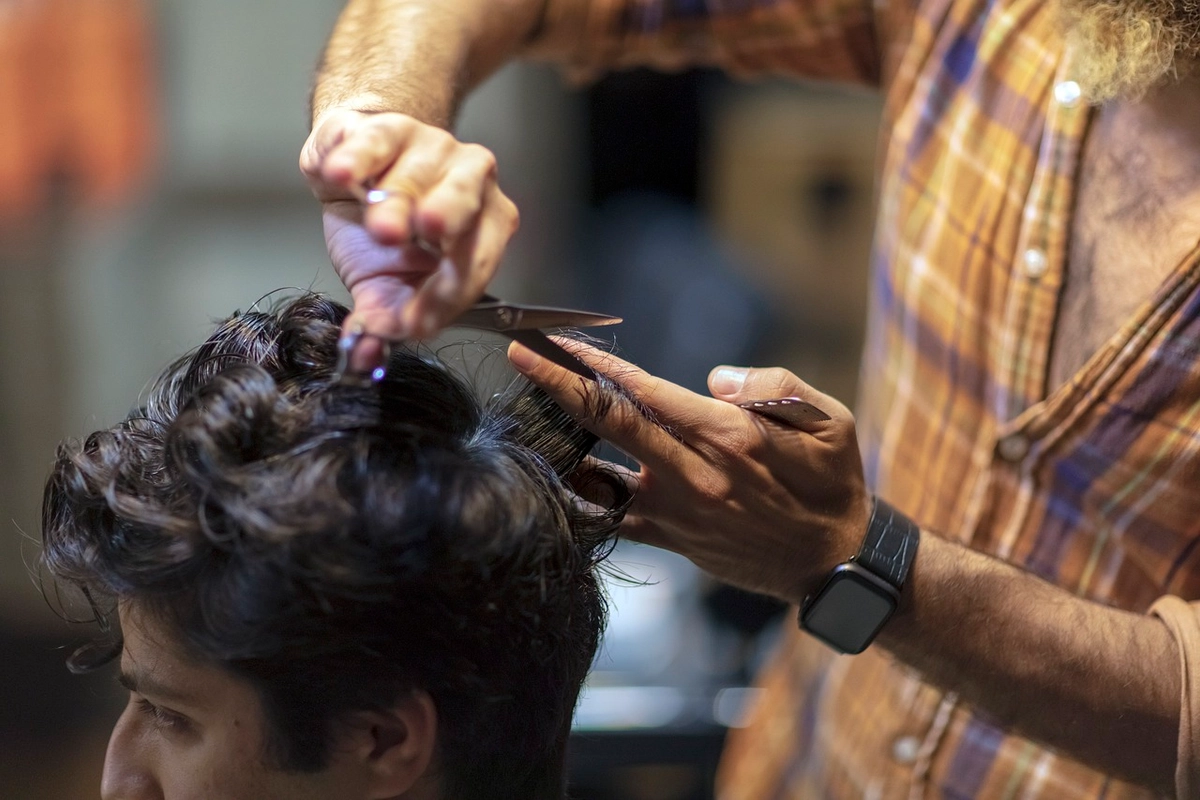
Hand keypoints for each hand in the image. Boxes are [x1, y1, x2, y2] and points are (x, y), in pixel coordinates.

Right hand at [300, 109, 519, 348]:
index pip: (475, 263)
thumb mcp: (386, 286)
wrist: (353, 170)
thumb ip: (383, 321)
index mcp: (485, 224)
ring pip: (416, 172)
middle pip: (463, 200)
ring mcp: (428, 146)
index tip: (417, 322)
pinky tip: (342, 176)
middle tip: (424, 240)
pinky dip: (356, 158)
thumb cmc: (383, 233)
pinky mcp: (383, 127)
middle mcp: (468, 179)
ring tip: (380, 227)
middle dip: (445, 219)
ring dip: (395, 201)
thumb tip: (366, 358)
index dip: (447, 295)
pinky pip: (373, 140)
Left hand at [508, 340, 872, 604]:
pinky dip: (582, 496)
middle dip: (559, 385)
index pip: (646, 392)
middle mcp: (695, 473)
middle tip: (519, 354)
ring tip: (526, 410)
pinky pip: (613, 519)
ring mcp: (679, 511)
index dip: (597, 365)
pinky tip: (555, 472)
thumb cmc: (833, 481)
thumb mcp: (830, 421)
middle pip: (611, 422)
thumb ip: (774, 388)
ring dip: (562, 439)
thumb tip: (715, 379)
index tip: (557, 342)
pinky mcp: (673, 539)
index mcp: (730, 437)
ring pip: (601, 472)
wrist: (835, 562)